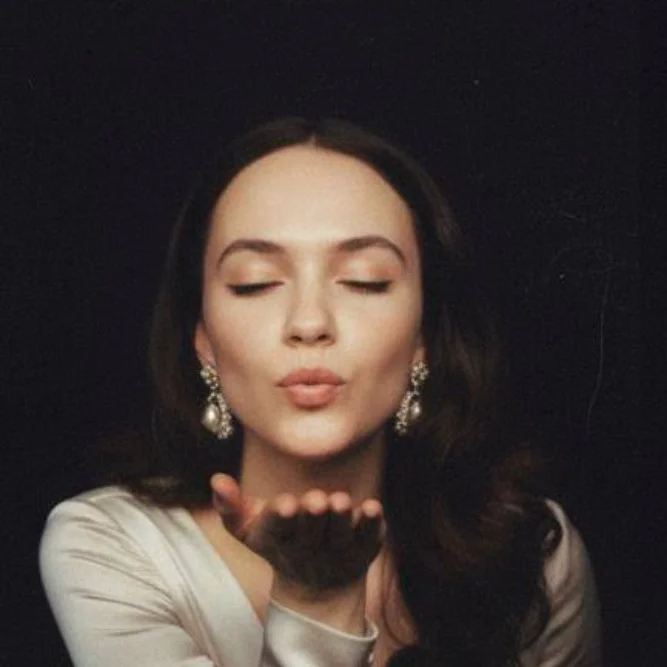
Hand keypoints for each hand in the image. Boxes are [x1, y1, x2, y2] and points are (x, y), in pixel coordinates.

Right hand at [211, 474, 383, 592]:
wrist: (318, 584)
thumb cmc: (279, 542)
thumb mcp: (249, 528)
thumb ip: (230, 506)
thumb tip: (216, 478)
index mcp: (278, 540)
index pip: (276, 530)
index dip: (280, 518)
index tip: (283, 505)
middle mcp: (309, 548)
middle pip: (310, 532)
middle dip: (312, 517)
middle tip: (315, 501)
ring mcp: (339, 550)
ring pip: (340, 535)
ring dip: (341, 519)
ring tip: (339, 502)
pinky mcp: (365, 549)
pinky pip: (369, 538)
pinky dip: (372, 525)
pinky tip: (373, 508)